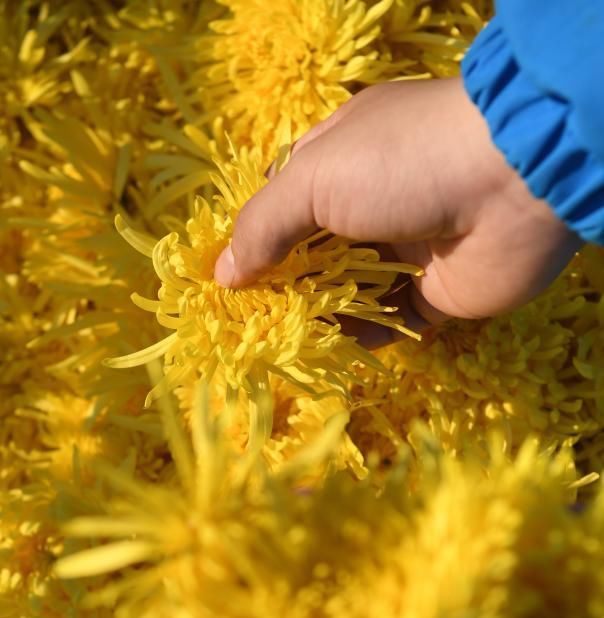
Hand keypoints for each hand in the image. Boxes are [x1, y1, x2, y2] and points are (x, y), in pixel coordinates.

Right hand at [214, 76, 578, 346]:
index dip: (260, 233)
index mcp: (347, 154)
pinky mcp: (439, 293)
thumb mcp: (314, 179)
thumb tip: (222, 274)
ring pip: (352, 290)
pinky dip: (364, 336)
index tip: (230, 275)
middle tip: (251, 317)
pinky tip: (334, 347)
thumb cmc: (401, 163)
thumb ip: (264, 228)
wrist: (511, 185)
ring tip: (283, 339)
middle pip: (318, 249)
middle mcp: (378, 199)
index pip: (290, 195)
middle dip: (285, 282)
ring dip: (320, 314)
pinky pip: (392, 322)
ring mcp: (410, 248)